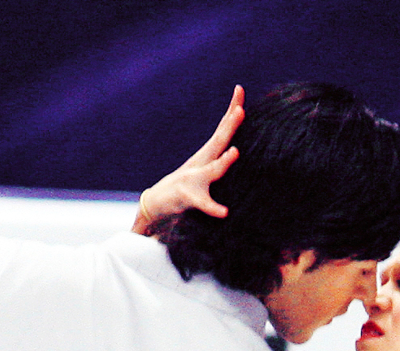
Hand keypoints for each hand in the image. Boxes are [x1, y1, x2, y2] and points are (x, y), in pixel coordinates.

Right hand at [133, 86, 243, 233]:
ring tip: (235, 152)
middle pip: (218, 141)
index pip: (223, 129)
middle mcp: (202, 162)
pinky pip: (203, 204)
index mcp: (208, 154)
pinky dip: (213, 208)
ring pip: (211, 170)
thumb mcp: (207, 169)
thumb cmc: (187, 188)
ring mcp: (194, 179)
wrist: (158, 203)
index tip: (239, 88)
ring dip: (223, 161)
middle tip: (240, 110)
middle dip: (230, 125)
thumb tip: (237, 145)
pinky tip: (224, 212)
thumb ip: (221, 157)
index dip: (232, 109)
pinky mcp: (189, 198)